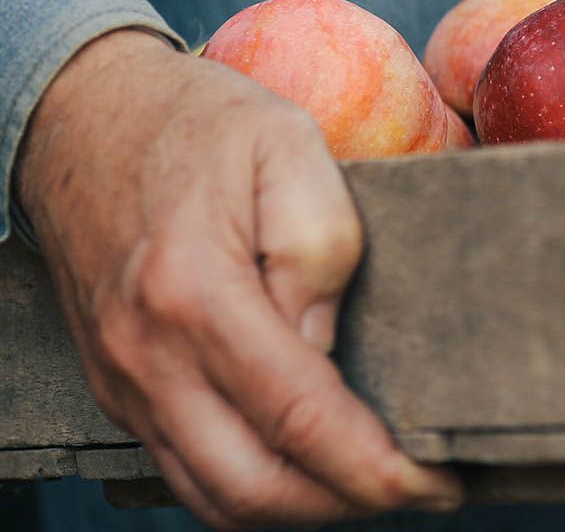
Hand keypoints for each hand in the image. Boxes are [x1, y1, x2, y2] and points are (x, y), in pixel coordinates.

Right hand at [16, 29, 461, 528]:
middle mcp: (148, 357)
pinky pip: (185, 467)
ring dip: (298, 508)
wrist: (81, 118)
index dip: (374, 468)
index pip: (298, 417)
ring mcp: (125, 381)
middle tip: (421, 490)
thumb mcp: (287, 146)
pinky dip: (251, 484)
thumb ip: (320, 243)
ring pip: (212, 494)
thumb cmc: (197, 125)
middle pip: (252, 486)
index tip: (438, 481)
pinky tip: (308, 462)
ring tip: (373, 482)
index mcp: (195, 296)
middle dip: (345, 505)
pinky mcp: (119, 388)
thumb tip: (328, 344)